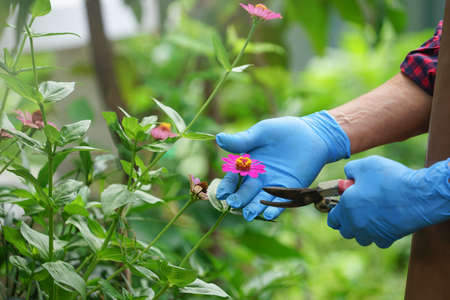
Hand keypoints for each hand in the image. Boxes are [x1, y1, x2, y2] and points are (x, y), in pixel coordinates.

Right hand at [215, 111, 350, 220]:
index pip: (233, 178)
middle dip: (239, 198)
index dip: (227, 186)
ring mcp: (273, 185)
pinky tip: (268, 214)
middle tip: (234, 203)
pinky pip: (279, 202)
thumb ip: (242, 140)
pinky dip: (273, 209)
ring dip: (253, 208)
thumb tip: (219, 138)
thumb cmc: (282, 131)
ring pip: (260, 200)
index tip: (222, 193)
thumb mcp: (261, 133)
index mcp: (247, 164)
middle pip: (245, 192)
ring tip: (248, 214)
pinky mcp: (289, 190)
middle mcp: (257, 178)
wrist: (311, 134)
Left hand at [328, 155, 449, 247]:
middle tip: (358, 209)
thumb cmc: (390, 179)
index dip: (336, 212)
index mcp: (346, 207)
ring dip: (363, 229)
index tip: (344, 205)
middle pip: (345, 231)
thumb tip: (348, 176)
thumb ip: (351, 170)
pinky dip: (380, 234)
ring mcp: (371, 233)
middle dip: (349, 221)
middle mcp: (356, 224)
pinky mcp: (388, 238)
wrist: (418, 195)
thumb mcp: (365, 165)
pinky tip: (385, 221)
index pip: (332, 219)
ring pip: (361, 238)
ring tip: (372, 215)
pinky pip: (378, 241)